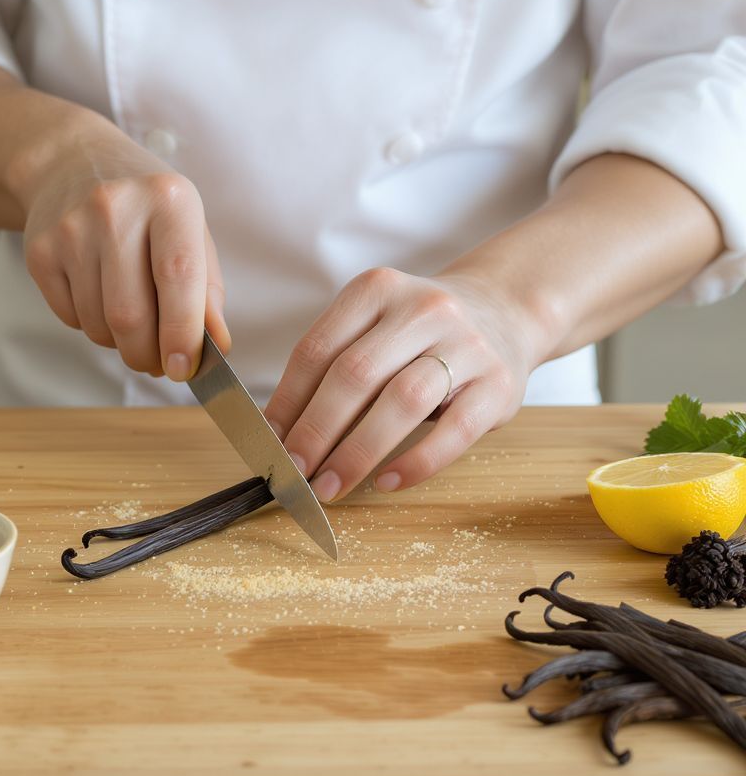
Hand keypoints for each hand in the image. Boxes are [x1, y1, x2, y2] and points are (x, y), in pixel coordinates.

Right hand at [16, 112, 229, 379]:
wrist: (71, 162)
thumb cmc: (146, 206)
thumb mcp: (190, 231)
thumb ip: (208, 290)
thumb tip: (215, 346)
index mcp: (168, 199)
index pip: (177, 278)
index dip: (182, 333)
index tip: (185, 369)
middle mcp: (116, 208)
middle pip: (130, 315)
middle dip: (148, 354)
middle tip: (159, 363)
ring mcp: (71, 229)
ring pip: (99, 324)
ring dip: (120, 342)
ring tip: (131, 318)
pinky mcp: (40, 251)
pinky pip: (70, 318)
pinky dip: (91, 325)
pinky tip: (100, 295)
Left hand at [263, 268, 541, 500]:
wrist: (506, 311)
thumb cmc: (421, 332)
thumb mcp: (375, 326)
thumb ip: (333, 366)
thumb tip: (282, 432)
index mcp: (377, 290)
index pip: (318, 349)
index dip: (288, 401)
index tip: (269, 442)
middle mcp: (422, 309)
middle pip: (355, 374)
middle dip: (316, 430)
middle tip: (294, 471)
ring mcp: (466, 344)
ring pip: (402, 400)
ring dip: (358, 450)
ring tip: (331, 485)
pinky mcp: (499, 384)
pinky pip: (454, 430)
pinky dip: (416, 461)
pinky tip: (386, 481)